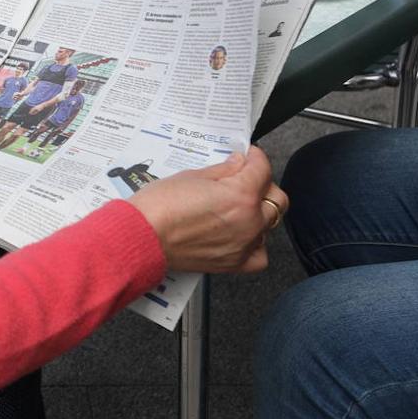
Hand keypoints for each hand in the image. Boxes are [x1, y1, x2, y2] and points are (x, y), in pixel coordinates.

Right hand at [126, 147, 287, 273]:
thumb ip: (223, 170)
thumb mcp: (191, 176)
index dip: (254, 157)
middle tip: (243, 178)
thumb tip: (239, 163)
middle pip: (275, 197)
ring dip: (259, 211)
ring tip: (238, 206)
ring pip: (269, 224)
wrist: (142, 236)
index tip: (247, 155)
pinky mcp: (234, 263)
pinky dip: (256, 243)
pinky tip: (241, 234)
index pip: (262, 168)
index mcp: (240, 194)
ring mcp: (244, 244)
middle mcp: (249, 221)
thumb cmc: (159, 205)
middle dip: (262, 183)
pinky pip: (260, 253)